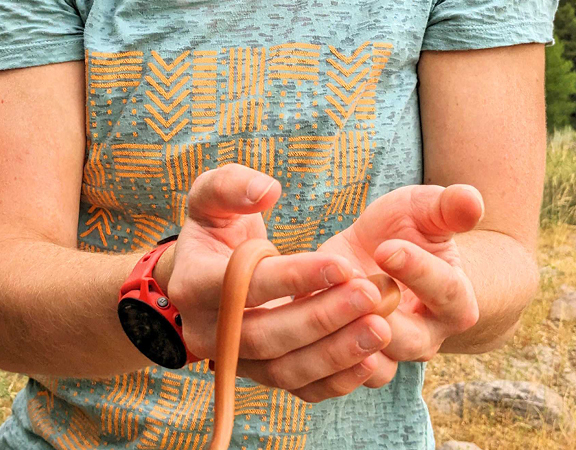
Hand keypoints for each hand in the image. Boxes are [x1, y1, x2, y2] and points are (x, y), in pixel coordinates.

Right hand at [162, 164, 397, 402]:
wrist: (202, 279)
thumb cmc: (215, 232)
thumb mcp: (210, 198)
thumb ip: (231, 185)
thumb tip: (265, 190)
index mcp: (194, 283)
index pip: (244, 286)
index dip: (294, 278)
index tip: (343, 264)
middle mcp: (207, 332)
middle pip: (265, 337)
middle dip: (322, 317)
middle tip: (371, 295)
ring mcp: (234, 361)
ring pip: (283, 371)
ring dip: (335, 353)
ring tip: (381, 328)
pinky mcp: (260, 377)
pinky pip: (298, 390)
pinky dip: (336, 381)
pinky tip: (372, 360)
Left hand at [317, 184, 484, 377]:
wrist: (379, 253)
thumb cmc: (409, 228)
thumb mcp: (426, 209)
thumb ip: (449, 207)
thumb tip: (472, 201)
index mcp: (456, 300)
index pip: (444, 291)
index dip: (417, 270)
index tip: (385, 247)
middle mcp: (428, 336)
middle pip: (410, 340)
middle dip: (380, 317)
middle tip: (355, 291)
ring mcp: (390, 355)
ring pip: (376, 366)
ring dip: (349, 345)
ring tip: (326, 315)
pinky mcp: (353, 361)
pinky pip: (340, 378)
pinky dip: (321, 363)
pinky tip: (300, 332)